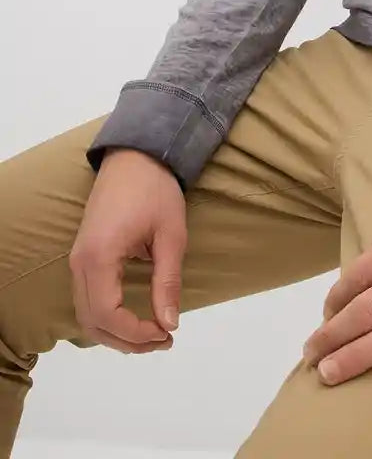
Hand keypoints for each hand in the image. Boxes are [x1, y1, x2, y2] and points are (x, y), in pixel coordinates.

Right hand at [69, 148, 185, 353]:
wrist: (136, 155)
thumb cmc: (156, 190)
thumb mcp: (171, 235)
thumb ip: (167, 282)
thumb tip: (169, 324)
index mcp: (99, 257)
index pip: (107, 315)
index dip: (134, 334)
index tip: (165, 334)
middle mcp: (80, 263)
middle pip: (91, 322)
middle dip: (126, 340)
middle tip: (163, 340)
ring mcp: (77, 259)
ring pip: (85, 315)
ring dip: (116, 332)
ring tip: (153, 334)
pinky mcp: (83, 256)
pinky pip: (87, 299)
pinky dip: (107, 317)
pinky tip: (134, 318)